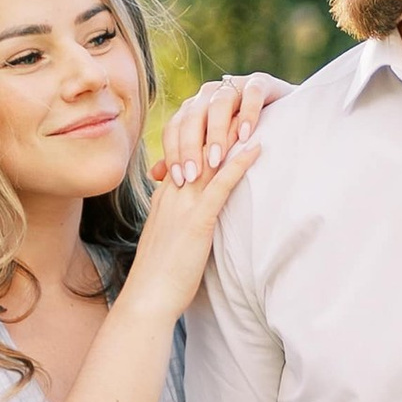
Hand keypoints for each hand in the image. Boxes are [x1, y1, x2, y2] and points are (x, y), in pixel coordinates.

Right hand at [126, 131, 261, 318]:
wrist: (146, 300)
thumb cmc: (158, 278)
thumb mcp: (168, 240)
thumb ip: (178, 222)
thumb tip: (191, 219)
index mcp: (166, 196)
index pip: (187, 153)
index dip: (205, 132)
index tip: (224, 115)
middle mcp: (173, 194)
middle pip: (197, 147)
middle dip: (219, 124)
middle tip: (242, 101)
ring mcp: (183, 206)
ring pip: (209, 159)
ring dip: (232, 134)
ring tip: (253, 113)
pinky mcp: (196, 222)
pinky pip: (220, 185)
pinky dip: (238, 164)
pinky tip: (255, 148)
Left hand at [153, 68, 291, 184]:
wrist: (285, 118)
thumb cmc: (242, 139)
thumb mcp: (214, 151)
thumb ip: (186, 158)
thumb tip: (154, 175)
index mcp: (193, 109)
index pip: (174, 128)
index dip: (173, 152)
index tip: (179, 180)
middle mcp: (208, 94)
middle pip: (192, 118)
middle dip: (190, 148)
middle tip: (194, 176)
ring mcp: (234, 86)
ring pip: (218, 105)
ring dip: (216, 133)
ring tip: (217, 159)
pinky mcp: (260, 82)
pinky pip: (250, 94)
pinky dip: (247, 114)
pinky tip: (245, 136)